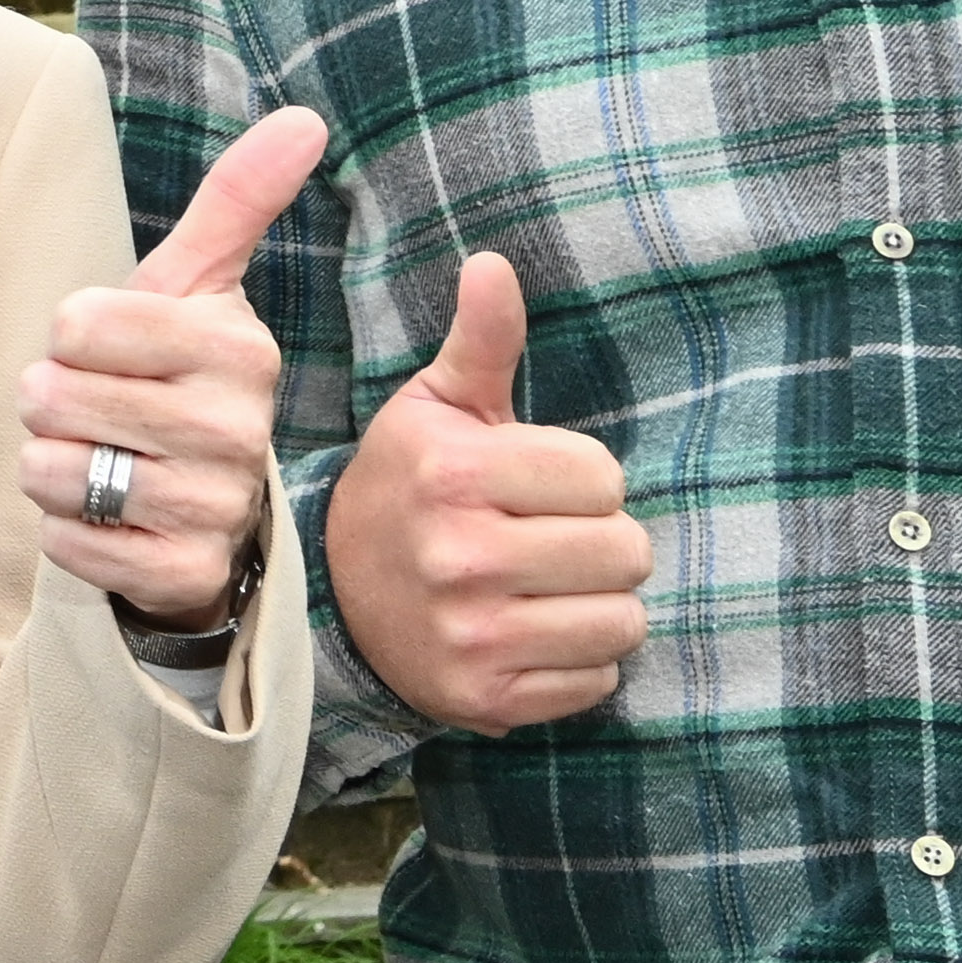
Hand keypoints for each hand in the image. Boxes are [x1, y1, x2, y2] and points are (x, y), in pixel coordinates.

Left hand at [21, 107, 326, 627]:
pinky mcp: (182, 575)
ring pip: (55, 471)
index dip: (70, 337)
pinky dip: (67, 531)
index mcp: (240, 350)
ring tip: (102, 461)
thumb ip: (238, 200)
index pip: (78, 323)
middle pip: (53, 396)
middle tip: (97, 411)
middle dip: (51, 402)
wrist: (206, 507)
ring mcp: (216, 510)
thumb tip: (305, 116)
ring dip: (54, 467)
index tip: (108, 350)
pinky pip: (69, 544)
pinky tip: (109, 519)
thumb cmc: (181, 376)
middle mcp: (239, 431)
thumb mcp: (199, 285)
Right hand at [319, 251, 647, 731]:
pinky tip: (534, 636)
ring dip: (601, 605)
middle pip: (627, 551)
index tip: (535, 486)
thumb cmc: (408, 487)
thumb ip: (481, 341)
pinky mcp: (487, 699)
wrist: (334, 597)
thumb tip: (495, 263)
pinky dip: (580, 663)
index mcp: (453, 473)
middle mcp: (460, 556)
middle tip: (549, 540)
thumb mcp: (434, 408)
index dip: (582, 479)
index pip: (603, 476)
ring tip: (550, 589)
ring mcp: (473, 635)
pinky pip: (598, 683)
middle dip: (602, 541)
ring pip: (623, 621)